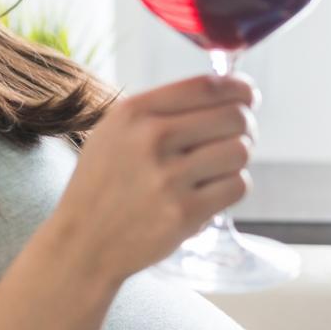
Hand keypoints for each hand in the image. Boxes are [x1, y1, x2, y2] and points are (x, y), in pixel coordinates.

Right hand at [45, 73, 257, 284]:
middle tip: (238, 136)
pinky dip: (232, 188)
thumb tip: (231, 93)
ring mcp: (168, 178)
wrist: (82, 243)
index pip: (208, 86)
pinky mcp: (184, 213)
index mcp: (134, 112)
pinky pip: (237, 186)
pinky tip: (212, 192)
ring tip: (218, 168)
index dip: (240, 89)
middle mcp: (151, 139)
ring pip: (240, 151)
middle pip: (234, 117)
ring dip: (238, 160)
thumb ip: (162, 110)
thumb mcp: (115, 132)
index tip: (248, 97)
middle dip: (245, 126)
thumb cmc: (104, 184)